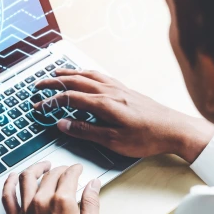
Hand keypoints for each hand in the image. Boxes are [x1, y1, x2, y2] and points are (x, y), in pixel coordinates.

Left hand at [2, 162, 102, 213]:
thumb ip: (92, 203)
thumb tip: (93, 186)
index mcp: (62, 202)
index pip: (69, 175)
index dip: (75, 169)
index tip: (78, 169)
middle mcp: (42, 202)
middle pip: (50, 175)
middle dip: (60, 169)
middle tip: (65, 170)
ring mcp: (25, 211)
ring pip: (27, 178)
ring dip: (36, 168)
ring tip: (42, 166)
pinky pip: (8, 195)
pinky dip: (10, 182)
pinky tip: (14, 177)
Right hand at [35, 69, 213, 162]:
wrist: (175, 128)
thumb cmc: (147, 137)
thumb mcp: (113, 141)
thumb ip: (85, 131)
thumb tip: (63, 124)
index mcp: (104, 104)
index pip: (70, 98)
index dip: (51, 102)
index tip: (39, 107)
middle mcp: (109, 91)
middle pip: (75, 81)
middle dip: (54, 81)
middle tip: (39, 84)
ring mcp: (118, 88)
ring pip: (88, 75)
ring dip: (69, 73)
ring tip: (56, 73)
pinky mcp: (125, 89)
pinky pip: (100, 75)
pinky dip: (86, 72)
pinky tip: (85, 75)